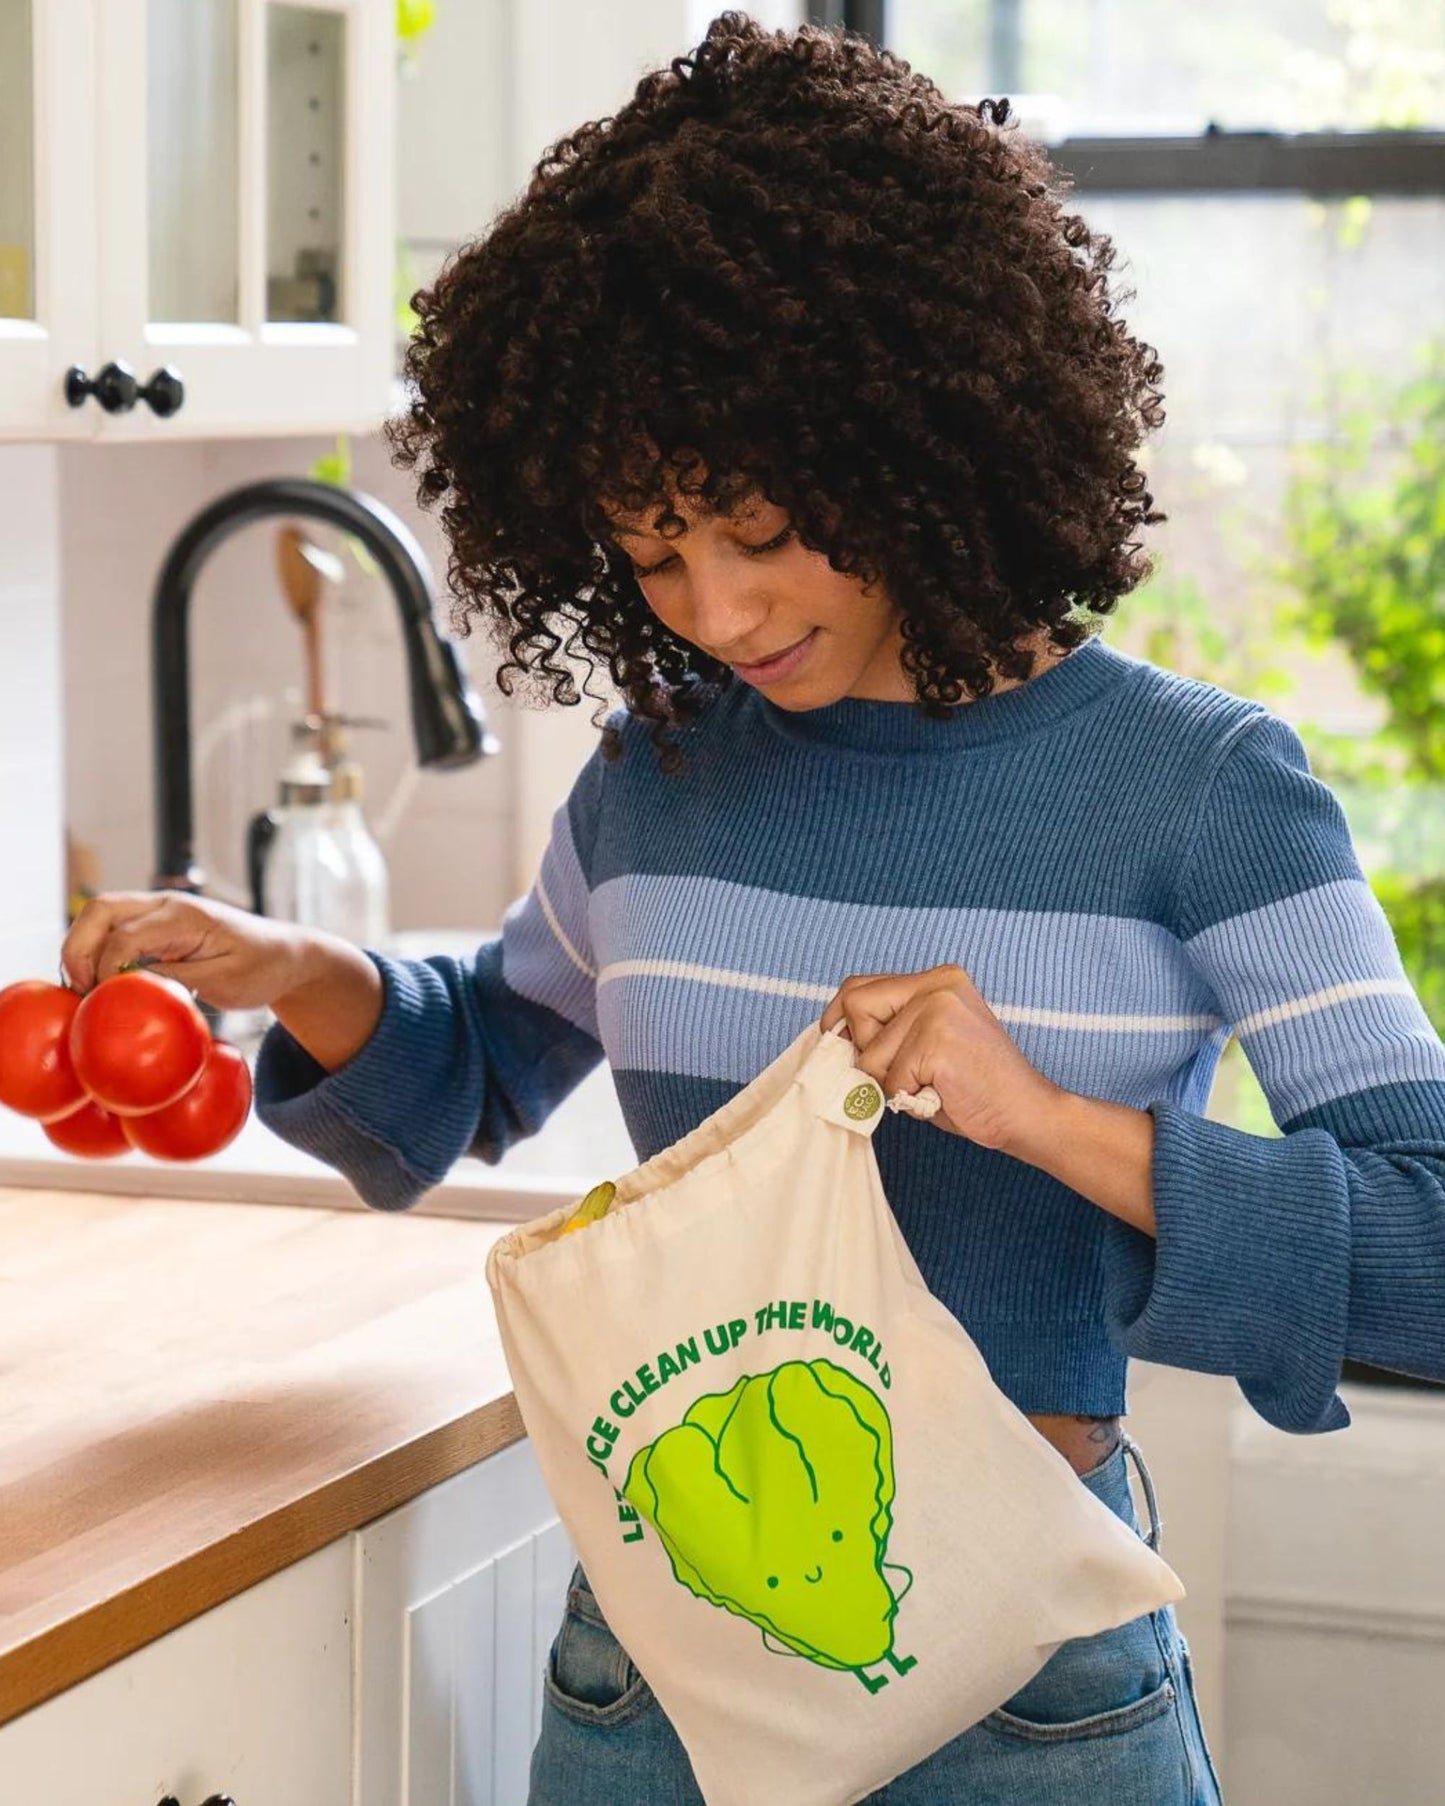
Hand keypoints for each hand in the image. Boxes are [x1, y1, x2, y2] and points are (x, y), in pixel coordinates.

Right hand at [61, 889, 311, 1013]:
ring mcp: (160, 910)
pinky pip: (113, 927)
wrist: (285, 954)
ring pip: (100, 915)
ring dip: (83, 948)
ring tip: (85, 988)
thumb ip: (176, 980)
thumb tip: (128, 985)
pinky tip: (99, 981)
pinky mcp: (157, 923)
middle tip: (80, 990)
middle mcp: (167, 904)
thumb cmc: (261, 968)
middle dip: (78, 949)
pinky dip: (96, 949)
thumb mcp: (224, 982)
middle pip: (99, 910)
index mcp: (186, 916)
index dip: (106, 970)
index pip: (125, 937)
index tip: (105, 1001)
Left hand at [818, 963, 1063, 1152]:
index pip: (859, 986)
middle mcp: (937, 983)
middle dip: (864, 1049)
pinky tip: (942, 1093)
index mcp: (937, 978)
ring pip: (869, 1052)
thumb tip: (833, 1035)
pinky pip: (891, 1078)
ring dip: (891, 1082)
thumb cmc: (972, 1086)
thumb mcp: (926, 1041)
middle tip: (902, 1072)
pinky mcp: (938, 1040)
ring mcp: (938, 1009)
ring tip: (931, 1084)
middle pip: (854, 1004)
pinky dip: (908, 1097)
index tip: (844, 1048)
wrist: (1024, 1112)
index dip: (841, 1020)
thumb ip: (890, 1027)